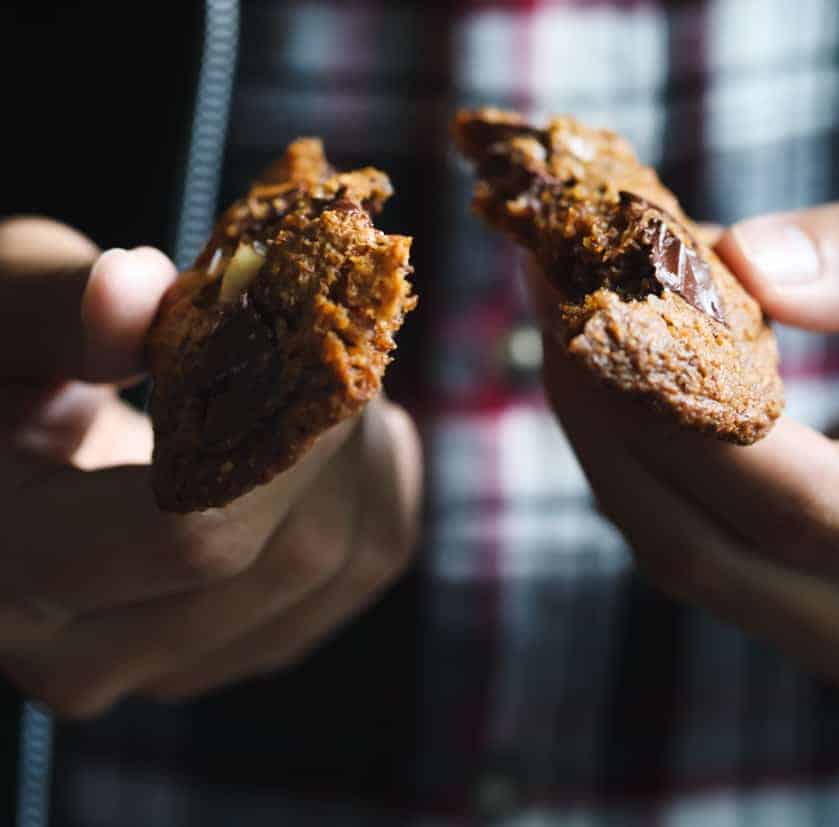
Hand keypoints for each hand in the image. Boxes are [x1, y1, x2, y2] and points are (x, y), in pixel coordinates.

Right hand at [0, 217, 420, 717]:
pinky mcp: (229, 653)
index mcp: (9, 567)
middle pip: (289, 560)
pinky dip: (374, 493)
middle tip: (344, 343)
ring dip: (365, 461)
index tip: (331, 350)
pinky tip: (346, 433)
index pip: (198, 533)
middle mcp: (83, 655)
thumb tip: (130, 293)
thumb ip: (60, 304)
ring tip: (334, 382)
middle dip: (340, 438)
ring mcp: (165, 670)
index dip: (289, 440)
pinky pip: (354, 579)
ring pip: (340, 572)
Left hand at [535, 175, 838, 711]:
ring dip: (620, 451)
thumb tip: (740, 263)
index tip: (596, 311)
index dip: (681, 412)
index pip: (807, 506)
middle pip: (725, 557)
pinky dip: (656, 473)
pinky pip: (715, 560)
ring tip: (573, 332)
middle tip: (556, 306)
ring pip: (701, 569)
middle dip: (619, 430)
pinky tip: (625, 388)